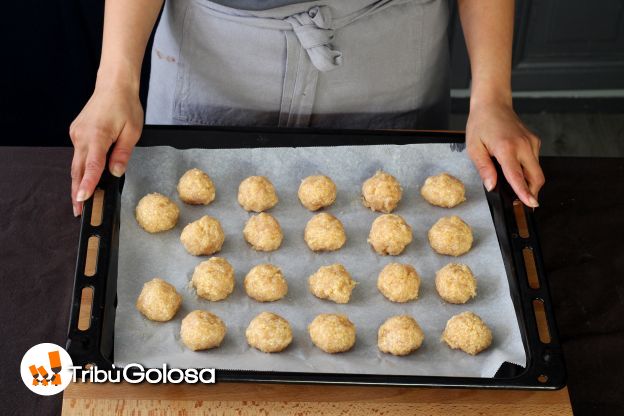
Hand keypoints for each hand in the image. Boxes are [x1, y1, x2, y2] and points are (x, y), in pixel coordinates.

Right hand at [69, 80, 142, 215]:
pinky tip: (88, 178)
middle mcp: (82, 135)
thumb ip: (122, 154)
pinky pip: (79, 154)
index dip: (87, 185)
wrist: (114, 86)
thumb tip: (116, 172)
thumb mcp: (132, 132)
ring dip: (78, 181)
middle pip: (78, 169)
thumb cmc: (125, 106)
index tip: (82, 200)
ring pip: (77, 163)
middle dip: (77, 191)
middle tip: (79, 211)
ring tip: (81, 200)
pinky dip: (83, 167)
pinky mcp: (77, 132)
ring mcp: (76, 134)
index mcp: (97, 135)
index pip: (91, 166)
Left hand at [466, 102, 543, 206]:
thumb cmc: (480, 124)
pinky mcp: (534, 141)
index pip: (517, 176)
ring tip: (516, 185)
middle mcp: (523, 145)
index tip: (531, 204)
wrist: (492, 104)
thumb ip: (484, 169)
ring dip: (530, 181)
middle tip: (523, 202)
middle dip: (532, 192)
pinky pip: (535, 161)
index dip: (524, 192)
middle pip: (536, 177)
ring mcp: (531, 142)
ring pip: (537, 170)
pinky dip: (528, 170)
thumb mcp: (474, 148)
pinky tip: (516, 168)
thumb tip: (491, 186)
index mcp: (506, 148)